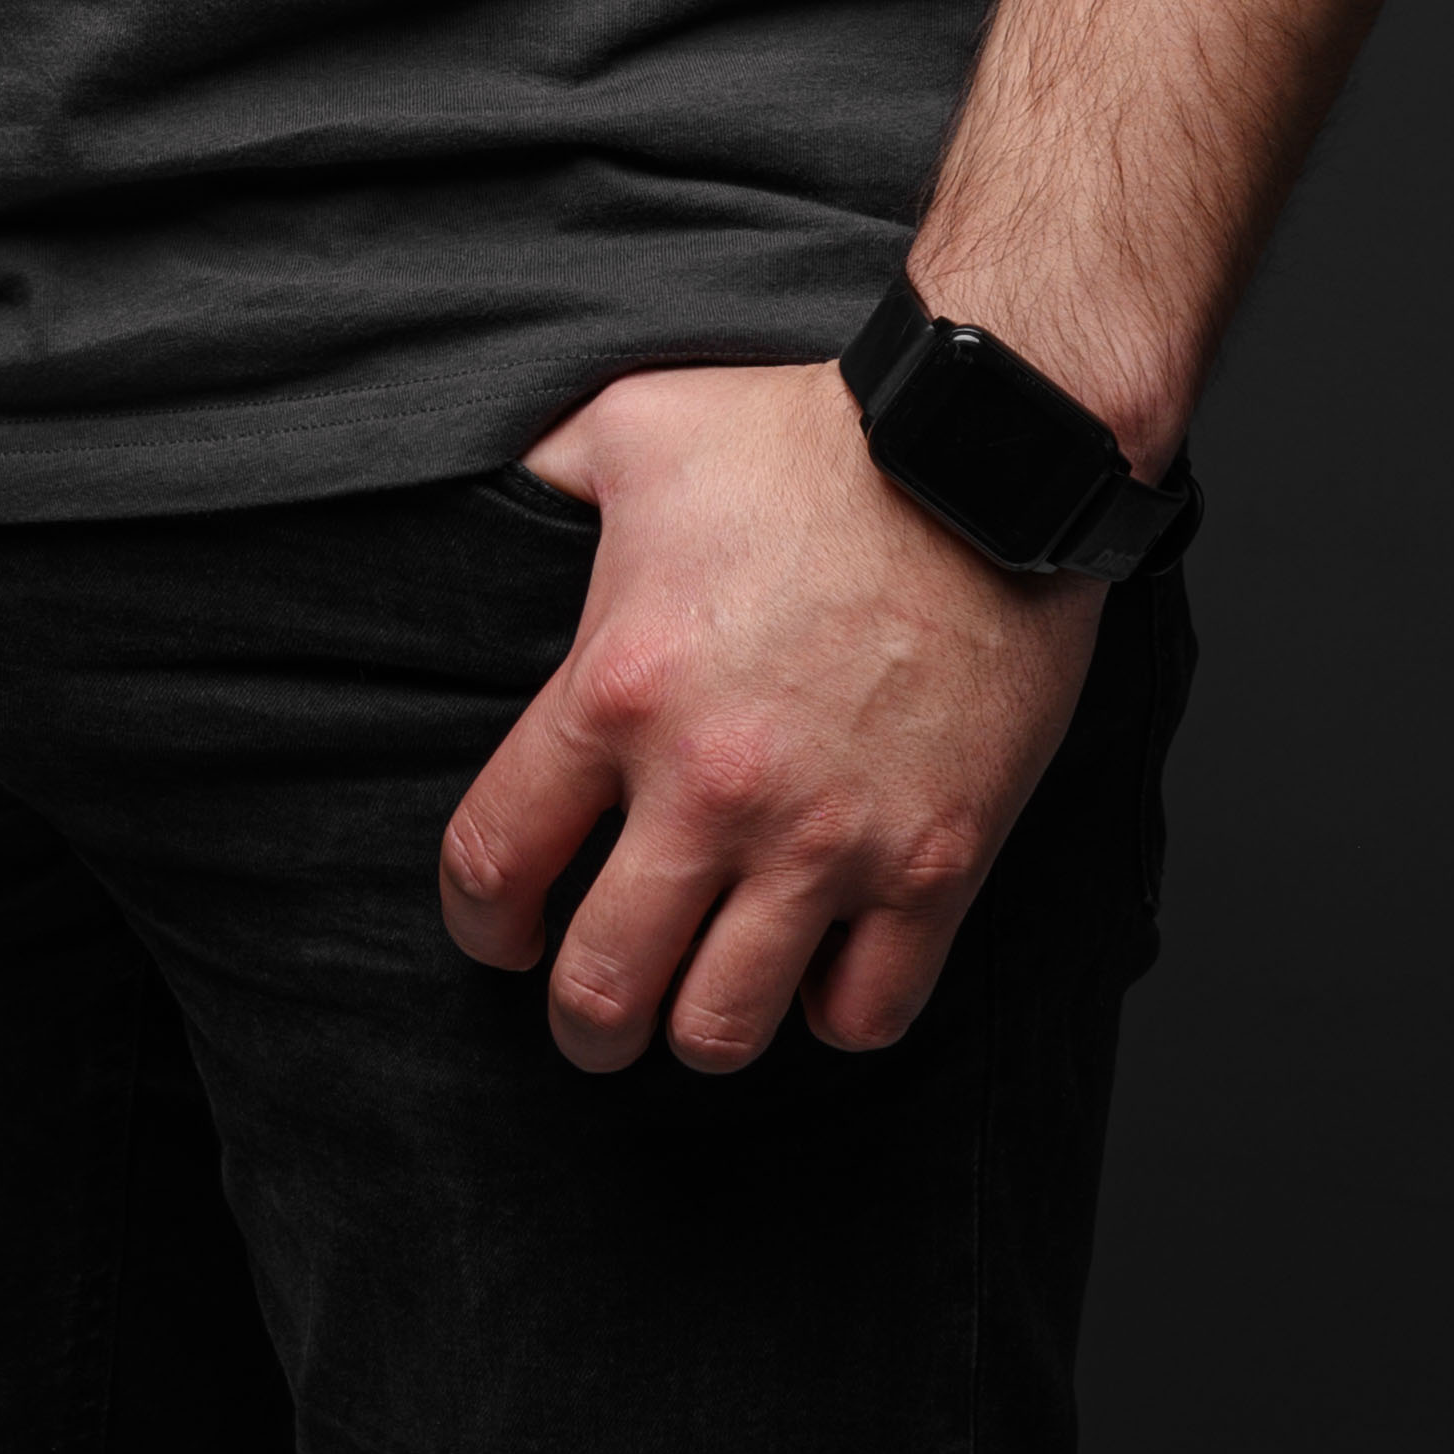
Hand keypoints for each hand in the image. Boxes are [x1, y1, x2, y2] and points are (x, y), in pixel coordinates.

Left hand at [436, 359, 1099, 1071]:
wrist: (977, 451)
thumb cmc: (803, 436)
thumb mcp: (632, 425)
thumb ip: (537, 473)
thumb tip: (477, 494)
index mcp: (619, 688)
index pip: (492, 864)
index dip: (479, 923)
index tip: (499, 933)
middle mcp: (711, 785)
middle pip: (601, 986)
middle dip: (582, 1020)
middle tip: (593, 1009)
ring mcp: (827, 837)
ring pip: (725, 1028)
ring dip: (700, 1027)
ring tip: (701, 995)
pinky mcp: (933, 863)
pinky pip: (865, 1013)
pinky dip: (833, 1010)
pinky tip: (820, 964)